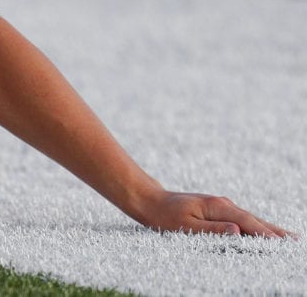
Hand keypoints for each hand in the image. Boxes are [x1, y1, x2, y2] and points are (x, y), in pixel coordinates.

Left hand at [140, 190, 292, 238]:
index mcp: (217, 207)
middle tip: (295, 241)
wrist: (151, 200)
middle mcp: (222, 204)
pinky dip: (255, 225)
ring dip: (268, 228)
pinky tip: (262, 231)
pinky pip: (241, 219)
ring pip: (249, 218)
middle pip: (253, 219)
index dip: (265, 233)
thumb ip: (212, 229)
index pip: (247, 222)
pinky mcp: (216, 209)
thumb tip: (238, 231)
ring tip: (286, 238)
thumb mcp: (185, 226)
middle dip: (274, 231)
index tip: (282, 243)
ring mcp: (220, 206)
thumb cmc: (165, 216)